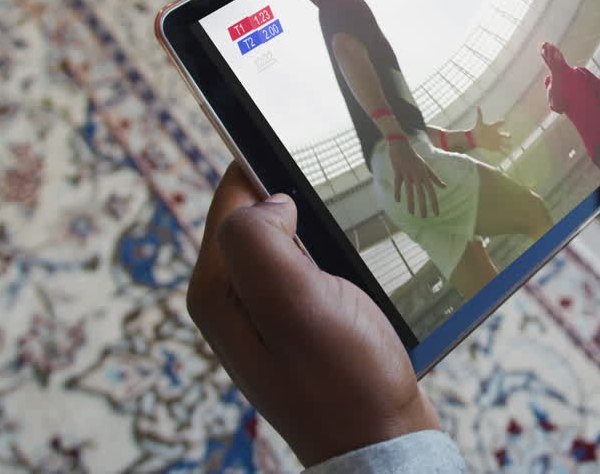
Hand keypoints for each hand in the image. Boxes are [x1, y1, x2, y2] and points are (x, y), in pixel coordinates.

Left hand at [187, 164, 438, 466]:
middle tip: (346, 205)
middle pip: (262, 213)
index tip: (317, 157)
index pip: (233, 193)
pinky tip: (363, 263)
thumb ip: (261, 242)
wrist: (384, 442)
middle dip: (302, 200)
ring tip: (358, 234)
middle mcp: (233, 298)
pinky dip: (337, 254)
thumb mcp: (294, 305)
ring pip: (292, 238)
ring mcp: (267, 312)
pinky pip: (312, 265)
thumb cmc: (344, 381)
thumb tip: (270, 199)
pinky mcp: (299, 322)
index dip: (272, 165)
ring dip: (324, 228)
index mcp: (216, 289)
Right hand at [388, 137, 444, 216]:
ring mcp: (407, 173)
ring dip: (411, 203)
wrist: (401, 145)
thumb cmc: (414, 158)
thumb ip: (434, 178)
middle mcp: (418, 174)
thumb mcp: (426, 167)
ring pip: (410, 190)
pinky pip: (398, 184)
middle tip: (424, 217)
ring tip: (411, 213)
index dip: (434, 202)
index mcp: (425, 174)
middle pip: (422, 193)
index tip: (436, 214)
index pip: (432, 191)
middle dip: (423, 206)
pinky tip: (397, 201)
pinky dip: (397, 192)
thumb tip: (444, 187)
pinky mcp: (398, 171)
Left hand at [470, 108, 510, 152]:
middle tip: (510, 136)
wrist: (474, 138)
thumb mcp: (479, 122)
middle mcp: (497, 134)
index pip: (499, 124)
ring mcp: (496, 141)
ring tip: (511, 147)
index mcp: (494, 127)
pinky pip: (501, 150)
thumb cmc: (477, 129)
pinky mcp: (495, 147)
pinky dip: (504, 153)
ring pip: (505, 143)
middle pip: (505, 135)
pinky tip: (508, 155)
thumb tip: (478, 106)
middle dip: (508, 136)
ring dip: (508, 145)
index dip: (501, 122)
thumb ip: (479, 115)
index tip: (503, 121)